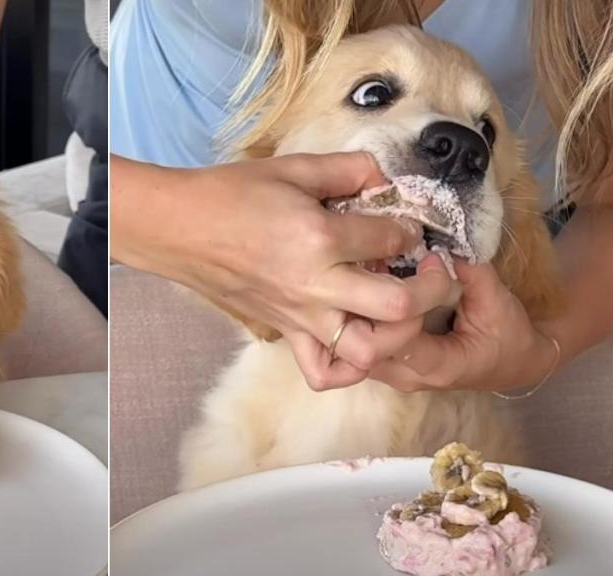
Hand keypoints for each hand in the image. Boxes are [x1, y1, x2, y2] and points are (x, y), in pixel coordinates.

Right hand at [110, 153, 454, 388]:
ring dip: (398, 334)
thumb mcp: (292, 168)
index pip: (392, 238)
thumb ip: (347, 170)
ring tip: (404, 312)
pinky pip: (323, 371)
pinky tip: (361, 343)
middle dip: (431, 288)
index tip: (407, 222)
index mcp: (318, 237)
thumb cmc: (230, 195)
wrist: (180, 229)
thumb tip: (384, 179)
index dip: (411, 227)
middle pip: (398, 305)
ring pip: (368, 350)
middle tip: (432, 272)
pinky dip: (350, 368)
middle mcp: (315, 285)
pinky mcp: (285, 332)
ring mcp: (300, 317)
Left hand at [368, 255, 557, 391]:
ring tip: (364, 275)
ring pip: (355, 348)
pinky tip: (363, 289)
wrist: (512, 363)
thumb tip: (438, 247)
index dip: (398, 305)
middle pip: (366, 346)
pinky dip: (358, 318)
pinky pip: (359, 345)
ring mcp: (392, 373)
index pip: (399, 340)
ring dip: (356, 312)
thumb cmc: (507, 335)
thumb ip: (471, 274)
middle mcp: (407, 376)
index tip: (414, 272)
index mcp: (438, 366)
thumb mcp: (499, 302)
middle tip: (370, 269)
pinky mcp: (386, 364)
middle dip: (363, 308)